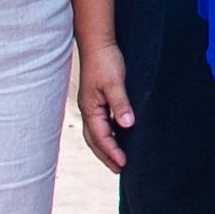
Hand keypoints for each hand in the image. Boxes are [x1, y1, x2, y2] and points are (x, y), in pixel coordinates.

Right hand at [75, 41, 132, 171]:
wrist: (98, 43)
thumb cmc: (105, 61)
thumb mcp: (114, 82)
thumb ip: (120, 103)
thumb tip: (126, 124)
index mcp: (90, 108)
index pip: (101, 137)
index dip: (112, 151)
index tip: (124, 164)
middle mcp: (88, 109)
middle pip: (94, 140)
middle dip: (106, 156)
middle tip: (119, 170)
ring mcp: (91, 105)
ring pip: (96, 133)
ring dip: (105, 147)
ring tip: (117, 159)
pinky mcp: (96, 100)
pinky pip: (100, 124)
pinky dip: (107, 135)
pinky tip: (117, 136)